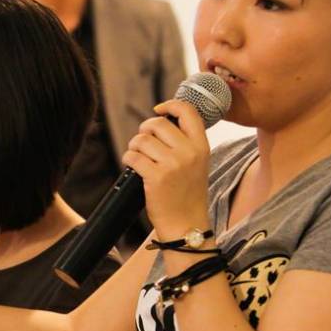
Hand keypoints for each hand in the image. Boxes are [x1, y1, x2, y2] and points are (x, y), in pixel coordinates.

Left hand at [121, 99, 211, 240]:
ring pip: (142, 139)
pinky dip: (128, 159)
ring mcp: (173, 164)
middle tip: (143, 142)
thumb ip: (185, 142)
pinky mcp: (156, 177)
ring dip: (134, 147)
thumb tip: (162, 119)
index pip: (188, 111)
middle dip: (144, 130)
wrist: (187, 224)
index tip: (158, 110)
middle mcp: (189, 152)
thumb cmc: (187, 194)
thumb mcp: (197, 163)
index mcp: (202, 146)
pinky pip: (132, 156)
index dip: (169, 105)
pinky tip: (132, 166)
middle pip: (158, 123)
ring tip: (139, 157)